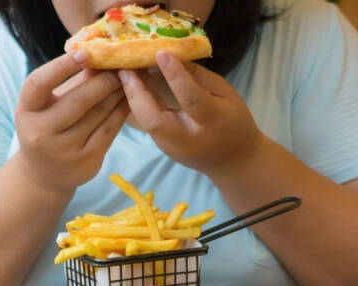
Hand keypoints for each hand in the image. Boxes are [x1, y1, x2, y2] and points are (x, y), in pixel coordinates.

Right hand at [15, 50, 129, 193]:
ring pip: (98, 113)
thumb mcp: (47, 105)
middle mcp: (40, 133)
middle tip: (119, 66)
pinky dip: (121, 111)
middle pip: (78, 100)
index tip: (83, 53)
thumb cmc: (46, 128)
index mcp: (26, 112)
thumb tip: (100, 57)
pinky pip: (110, 130)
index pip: (38, 83)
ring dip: (117, 92)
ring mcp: (63, 150)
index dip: (61, 66)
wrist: (44, 174)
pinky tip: (129, 99)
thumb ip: (70, 83)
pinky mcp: (86, 162)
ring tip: (128, 78)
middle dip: (103, 80)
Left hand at [119, 50, 266, 171]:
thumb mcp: (225, 93)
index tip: (160, 52)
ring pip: (146, 122)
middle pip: (155, 119)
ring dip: (132, 96)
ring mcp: (172, 146)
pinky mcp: (162, 147)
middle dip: (137, 92)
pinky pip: (147, 123)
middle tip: (125, 67)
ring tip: (124, 72)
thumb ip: (198, 77)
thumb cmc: (233, 120)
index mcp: (211, 121)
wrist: (232, 160)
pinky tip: (133, 87)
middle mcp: (187, 137)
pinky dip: (139, 104)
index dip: (175, 75)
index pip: (190, 98)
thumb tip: (172, 57)